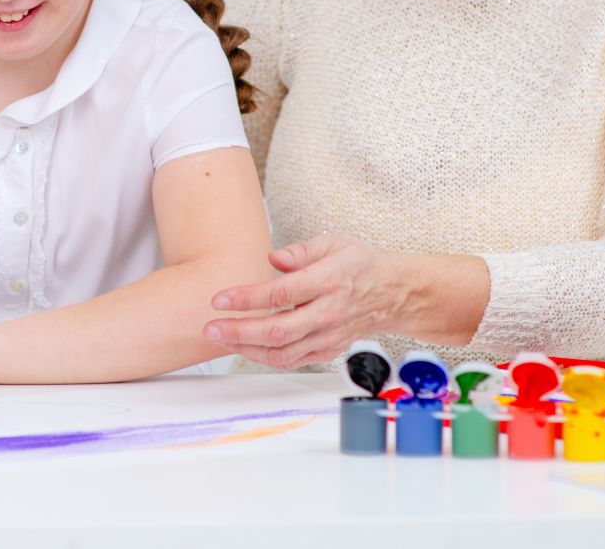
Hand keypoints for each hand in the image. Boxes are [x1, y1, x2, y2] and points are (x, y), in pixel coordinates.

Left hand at [203, 236, 405, 369]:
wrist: (393, 294)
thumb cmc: (360, 266)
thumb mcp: (335, 243)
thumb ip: (302, 250)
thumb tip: (273, 258)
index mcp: (329, 281)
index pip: (282, 293)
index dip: (247, 298)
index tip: (220, 299)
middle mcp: (328, 313)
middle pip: (278, 331)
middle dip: (239, 331)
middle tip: (210, 327)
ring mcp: (328, 336)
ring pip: (282, 352)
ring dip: (246, 348)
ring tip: (219, 337)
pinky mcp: (327, 350)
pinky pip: (291, 360)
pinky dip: (264, 357)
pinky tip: (243, 346)